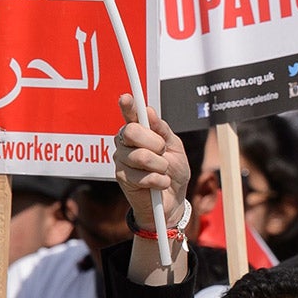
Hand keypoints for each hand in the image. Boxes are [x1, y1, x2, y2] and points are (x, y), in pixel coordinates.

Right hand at [114, 95, 189, 228]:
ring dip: (160, 166)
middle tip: (163, 153)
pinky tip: (159, 184)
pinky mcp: (122, 178)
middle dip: (155, 143)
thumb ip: (162, 130)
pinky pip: (143, 176)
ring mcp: (121, 160)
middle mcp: (125, 143)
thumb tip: (149, 111)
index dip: (128, 106)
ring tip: (163, 172)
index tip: (126, 98)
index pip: (131, 115)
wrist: (174, 199)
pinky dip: (159, 181)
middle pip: (131, 132)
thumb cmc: (174, 171)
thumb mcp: (175, 147)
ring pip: (141, 156)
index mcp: (139, 131)